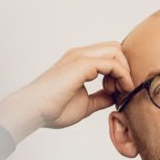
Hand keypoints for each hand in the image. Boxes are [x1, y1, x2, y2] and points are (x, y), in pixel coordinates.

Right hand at [0, 42, 133, 143]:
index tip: (117, 92)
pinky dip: (122, 75)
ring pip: (116, 51)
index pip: (109, 55)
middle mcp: (80, 55)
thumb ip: (101, 97)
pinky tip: (119, 90)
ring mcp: (80, 57)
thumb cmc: (53, 109)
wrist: (33, 111)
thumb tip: (115, 96)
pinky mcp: (81, 64)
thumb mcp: (86, 103)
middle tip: (120, 89)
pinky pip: (112, 63)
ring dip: (125, 71)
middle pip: (115, 48)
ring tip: (119, 90)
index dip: (120, 71)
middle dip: (125, 67)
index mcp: (79, 62)